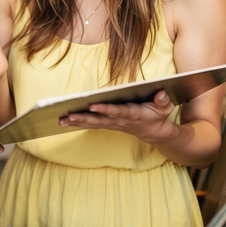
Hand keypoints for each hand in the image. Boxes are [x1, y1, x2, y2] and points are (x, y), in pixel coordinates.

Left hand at [58, 89, 179, 144]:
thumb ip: (163, 101)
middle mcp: (120, 121)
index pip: (117, 111)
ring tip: (60, 120)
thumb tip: (161, 93)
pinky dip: (78, 123)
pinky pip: (92, 125)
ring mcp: (113, 124)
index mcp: (133, 114)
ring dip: (76, 122)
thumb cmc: (157, 116)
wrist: (155, 132)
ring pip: (93, 124)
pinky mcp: (109, 125)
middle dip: (83, 118)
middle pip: (100, 120)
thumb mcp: (165, 108)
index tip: (92, 105)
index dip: (105, 109)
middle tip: (68, 116)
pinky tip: (65, 121)